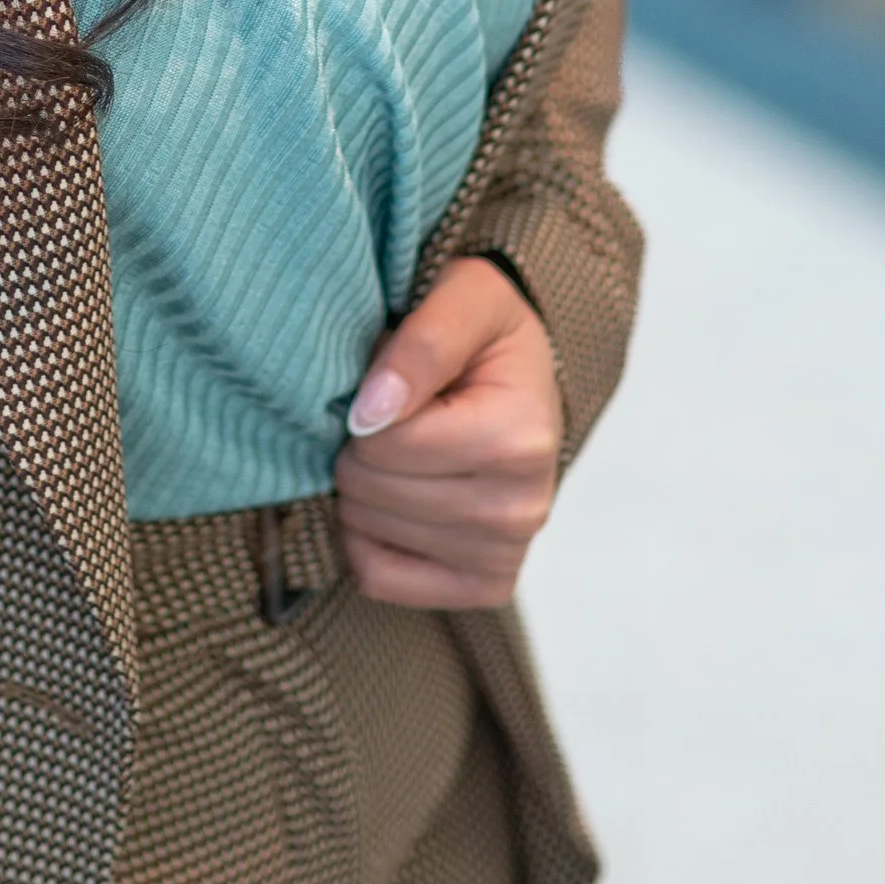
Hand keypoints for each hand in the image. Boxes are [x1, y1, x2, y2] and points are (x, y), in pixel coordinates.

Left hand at [335, 256, 561, 610]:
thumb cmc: (489, 334)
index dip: (364, 409)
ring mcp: (505, 554)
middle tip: (389, 418)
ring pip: (368, 533)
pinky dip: (364, 540)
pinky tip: (390, 500)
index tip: (389, 384)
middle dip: (358, 447)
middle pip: (372, 490)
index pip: (385, 444)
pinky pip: (379, 578)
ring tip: (398, 452)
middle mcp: (521, 509)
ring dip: (361, 488)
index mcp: (519, 439)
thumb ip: (422, 343)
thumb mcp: (466, 298)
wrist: (526, 379)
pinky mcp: (485, 585)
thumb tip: (370, 412)